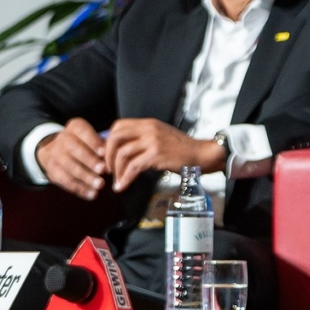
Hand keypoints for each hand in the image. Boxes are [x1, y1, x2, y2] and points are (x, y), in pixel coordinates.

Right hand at [37, 118, 108, 198]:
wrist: (54, 149)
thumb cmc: (84, 144)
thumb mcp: (92, 137)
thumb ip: (104, 144)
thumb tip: (117, 155)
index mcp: (75, 128)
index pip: (82, 131)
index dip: (93, 143)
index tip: (104, 153)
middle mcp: (63, 139)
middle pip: (75, 149)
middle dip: (90, 161)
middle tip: (103, 170)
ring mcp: (55, 155)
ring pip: (70, 167)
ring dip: (86, 177)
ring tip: (100, 185)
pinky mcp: (52, 171)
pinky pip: (65, 181)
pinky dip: (80, 189)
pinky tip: (92, 194)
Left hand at [103, 118, 224, 190]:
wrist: (202, 154)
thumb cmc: (183, 149)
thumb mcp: (161, 136)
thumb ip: (143, 139)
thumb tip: (123, 149)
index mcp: (148, 123)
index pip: (118, 126)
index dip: (108, 140)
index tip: (108, 154)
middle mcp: (148, 129)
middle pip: (115, 138)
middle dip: (107, 155)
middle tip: (108, 168)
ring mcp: (152, 141)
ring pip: (122, 154)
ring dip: (116, 170)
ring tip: (117, 180)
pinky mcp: (156, 155)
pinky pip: (133, 167)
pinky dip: (125, 178)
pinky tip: (123, 186)